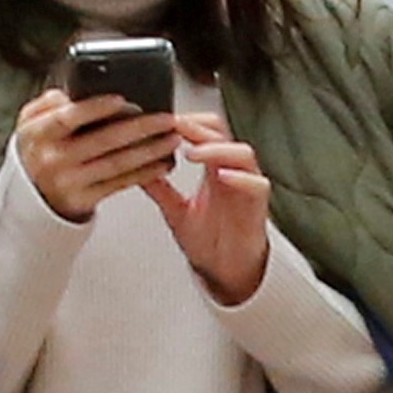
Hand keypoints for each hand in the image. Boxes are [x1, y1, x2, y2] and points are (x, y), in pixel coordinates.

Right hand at [15, 90, 181, 222]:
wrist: (30, 194)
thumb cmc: (39, 149)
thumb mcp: (29, 122)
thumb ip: (48, 103)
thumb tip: (71, 93)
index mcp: (39, 134)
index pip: (69, 117)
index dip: (96, 108)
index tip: (123, 99)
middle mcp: (53, 159)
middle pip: (103, 141)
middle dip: (140, 128)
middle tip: (166, 118)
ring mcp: (69, 182)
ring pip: (117, 164)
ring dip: (150, 151)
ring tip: (172, 138)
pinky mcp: (84, 200)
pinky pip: (120, 184)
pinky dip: (144, 173)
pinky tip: (162, 163)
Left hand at [145, 114, 269, 305]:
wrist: (226, 272)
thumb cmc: (209, 240)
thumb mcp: (176, 210)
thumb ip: (160, 189)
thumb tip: (135, 169)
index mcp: (213, 168)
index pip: (204, 131)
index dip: (186, 122)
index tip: (164, 120)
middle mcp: (231, 171)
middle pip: (222, 133)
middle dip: (199, 127)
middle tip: (176, 126)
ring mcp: (246, 186)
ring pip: (242, 153)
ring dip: (217, 149)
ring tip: (193, 152)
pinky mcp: (258, 206)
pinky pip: (258, 184)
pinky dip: (242, 178)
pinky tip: (224, 175)